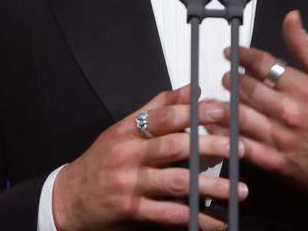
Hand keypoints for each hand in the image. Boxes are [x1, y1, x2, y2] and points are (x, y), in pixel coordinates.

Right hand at [52, 84, 248, 230]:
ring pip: (176, 182)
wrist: (69, 197)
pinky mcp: (130, 210)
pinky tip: (211, 217)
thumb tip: (191, 90)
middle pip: (175, 147)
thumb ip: (158, 108)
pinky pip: (167, 213)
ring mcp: (129, 184)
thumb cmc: (101, 161)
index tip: (222, 111)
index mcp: (128, 131)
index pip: (165, 117)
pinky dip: (192, 216)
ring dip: (210, 186)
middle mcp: (128, 155)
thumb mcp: (123, 129)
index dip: (195, 112)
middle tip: (238, 150)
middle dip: (211, 147)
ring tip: (236, 189)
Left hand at [211, 11, 307, 216]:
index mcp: (305, 89)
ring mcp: (280, 139)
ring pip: (239, 116)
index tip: (234, 53)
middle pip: (246, 88)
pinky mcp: (274, 162)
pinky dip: (226, 136)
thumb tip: (291, 19)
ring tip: (218, 99)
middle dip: (231, 78)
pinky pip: (242, 147)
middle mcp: (289, 112)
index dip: (243, 55)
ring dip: (223, 105)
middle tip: (228, 76)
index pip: (263, 64)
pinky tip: (217, 127)